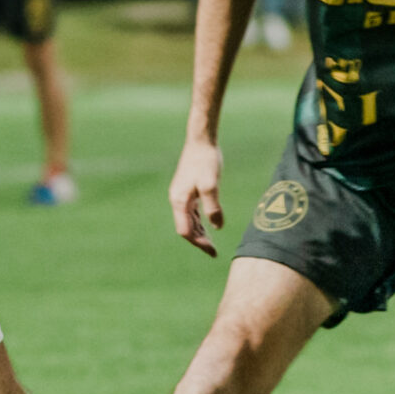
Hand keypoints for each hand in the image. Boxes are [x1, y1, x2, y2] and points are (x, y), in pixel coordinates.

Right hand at [169, 138, 225, 255]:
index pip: (186, 231)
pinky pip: (191, 212)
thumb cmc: (206, 161)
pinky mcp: (187, 190)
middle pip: (186, 228)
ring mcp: (181, 195)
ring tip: (211, 242)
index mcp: (179, 201)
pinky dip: (199, 221)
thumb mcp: (212, 185)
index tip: (212, 251)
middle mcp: (177, 200)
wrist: (201, 141)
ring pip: (188, 220)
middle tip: (214, 252)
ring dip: (199, 232)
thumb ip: (213, 207)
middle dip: (199, 240)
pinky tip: (209, 225)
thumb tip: (217, 227)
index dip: (199, 243)